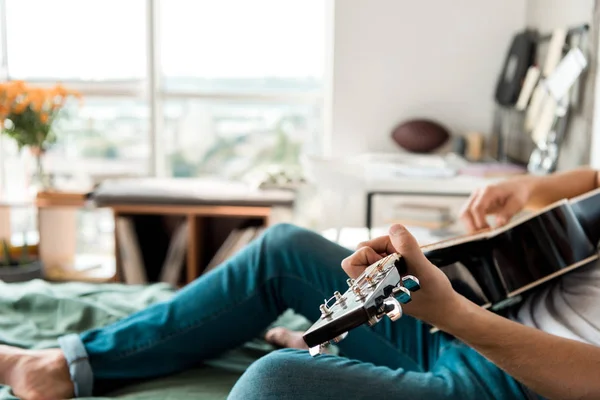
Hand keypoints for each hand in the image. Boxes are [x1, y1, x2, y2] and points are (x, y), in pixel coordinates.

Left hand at [341, 224, 460, 328]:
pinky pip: (385, 255)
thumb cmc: (433, 293)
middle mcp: (372, 284)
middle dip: (383, 247)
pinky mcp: (388, 273)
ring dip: (392, 249)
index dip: (369, 253)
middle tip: (403, 255)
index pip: (350, 262)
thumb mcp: (422, 268)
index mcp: (372, 289)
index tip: (392, 259)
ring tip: (409, 259)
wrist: (445, 307)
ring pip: (375, 251)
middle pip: (363, 251)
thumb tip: (394, 228)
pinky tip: (410, 262)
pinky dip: (397, 253)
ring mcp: (379, 278)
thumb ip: (406, 247)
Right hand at [459, 177, 533, 232]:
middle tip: (483, 235)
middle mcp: (478, 193)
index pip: (477, 208)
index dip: (480, 222)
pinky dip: (473, 224)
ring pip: (464, 214)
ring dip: (471, 226)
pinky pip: (468, 215)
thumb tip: (499, 224)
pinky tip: (482, 229)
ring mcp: (475, 198)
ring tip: (483, 233)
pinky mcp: (474, 204)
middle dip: (471, 226)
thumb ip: (508, 213)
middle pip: (465, 211)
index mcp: (488, 190)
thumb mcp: (518, 203)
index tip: (488, 231)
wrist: (517, 187)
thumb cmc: (518, 193)